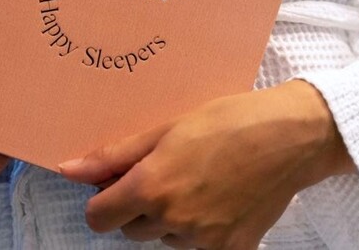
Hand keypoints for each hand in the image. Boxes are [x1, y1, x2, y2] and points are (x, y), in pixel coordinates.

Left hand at [59, 80, 354, 248]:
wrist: (291, 136)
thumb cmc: (228, 121)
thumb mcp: (165, 128)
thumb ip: (113, 156)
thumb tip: (67, 170)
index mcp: (151, 188)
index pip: (97, 218)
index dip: (102, 200)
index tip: (117, 183)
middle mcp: (174, 221)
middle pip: (130, 230)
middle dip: (138, 206)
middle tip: (166, 172)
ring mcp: (204, 241)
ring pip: (164, 239)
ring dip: (169, 218)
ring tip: (198, 180)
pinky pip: (197, 248)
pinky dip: (200, 229)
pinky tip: (218, 199)